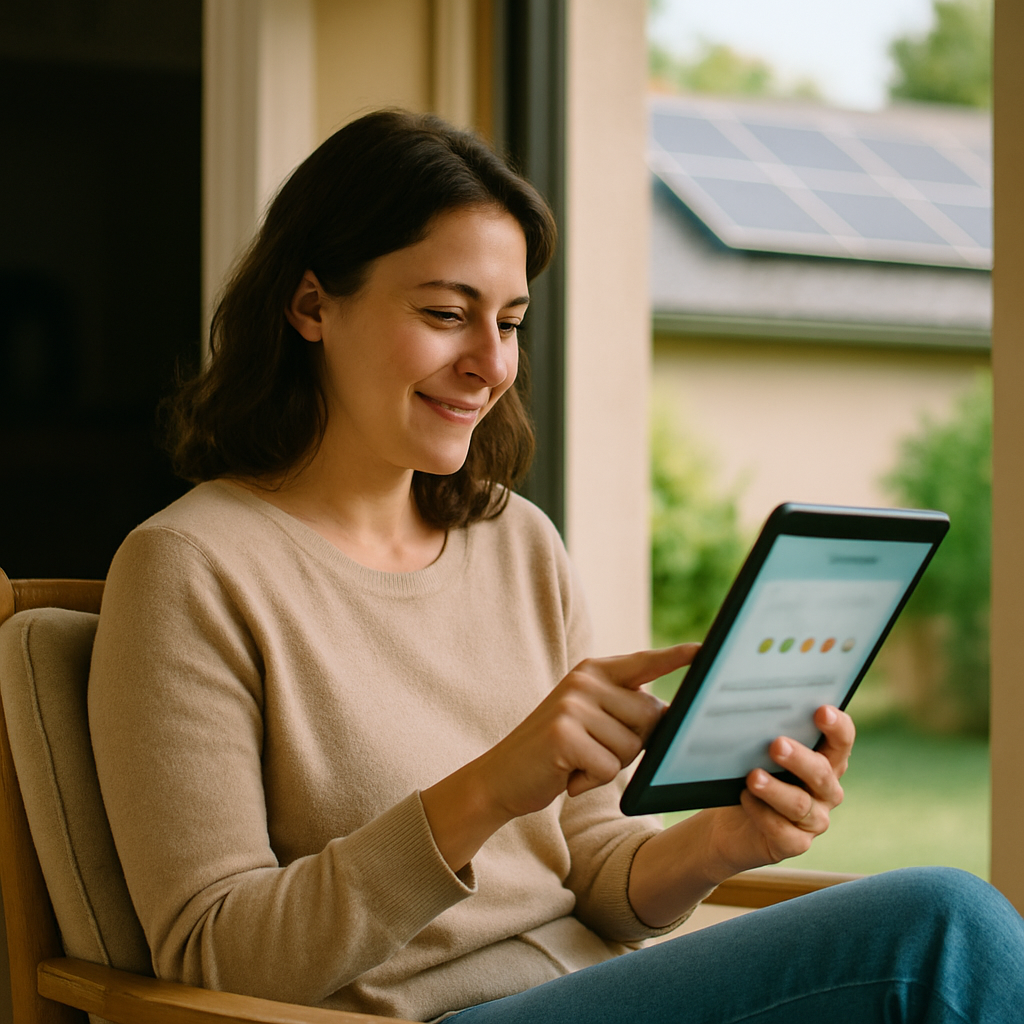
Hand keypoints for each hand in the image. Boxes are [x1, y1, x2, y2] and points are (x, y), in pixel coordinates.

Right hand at [478, 643, 698, 818]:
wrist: (500, 776)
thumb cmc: (556, 752)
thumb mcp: (589, 719)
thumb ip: (626, 709)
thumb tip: (673, 714)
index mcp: (593, 671)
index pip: (645, 662)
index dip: (677, 656)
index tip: (706, 648)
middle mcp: (585, 681)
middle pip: (651, 717)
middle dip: (633, 745)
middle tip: (592, 749)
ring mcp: (572, 704)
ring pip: (632, 747)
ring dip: (609, 766)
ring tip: (575, 761)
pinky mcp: (563, 734)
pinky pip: (609, 768)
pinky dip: (590, 781)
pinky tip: (566, 774)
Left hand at [705, 704, 854, 877]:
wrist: (729, 825)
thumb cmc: (747, 776)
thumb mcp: (758, 753)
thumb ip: (767, 733)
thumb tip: (757, 711)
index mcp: (825, 761)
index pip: (841, 741)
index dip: (837, 727)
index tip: (822, 710)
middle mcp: (825, 791)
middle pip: (822, 773)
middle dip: (800, 758)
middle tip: (776, 744)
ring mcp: (814, 820)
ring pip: (801, 804)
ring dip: (776, 789)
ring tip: (752, 777)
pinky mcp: (794, 843)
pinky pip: (784, 832)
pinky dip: (763, 814)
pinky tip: (745, 799)